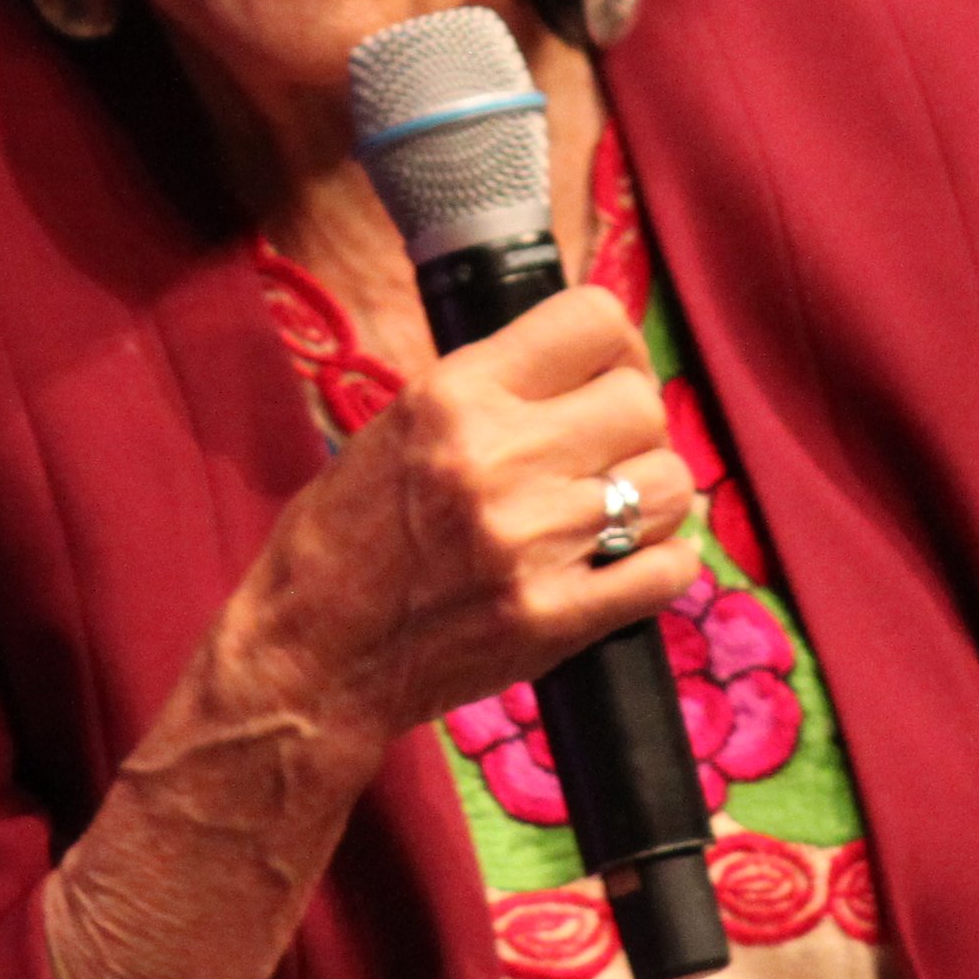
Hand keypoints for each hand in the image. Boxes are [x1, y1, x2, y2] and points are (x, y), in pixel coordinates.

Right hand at [213, 284, 697, 748]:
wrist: (309, 657)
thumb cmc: (342, 539)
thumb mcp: (398, 426)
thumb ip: (490, 393)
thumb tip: (582, 368)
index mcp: (454, 395)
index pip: (593, 321)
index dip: (616, 347)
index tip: (608, 373)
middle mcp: (499, 457)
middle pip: (642, 404)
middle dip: (634, 426)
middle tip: (606, 454)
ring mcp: (532, 541)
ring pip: (670, 485)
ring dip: (652, 497)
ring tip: (613, 514)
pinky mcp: (554, 617)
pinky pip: (668, 570)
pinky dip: (660, 565)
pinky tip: (626, 565)